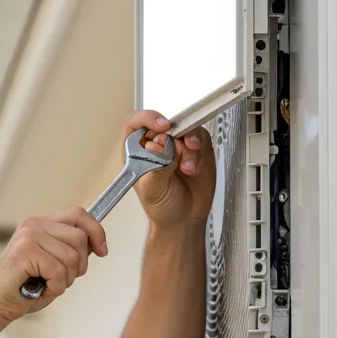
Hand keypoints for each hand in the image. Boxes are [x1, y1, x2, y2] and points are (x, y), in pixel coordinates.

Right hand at [0, 207, 107, 323]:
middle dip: (78, 265)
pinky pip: (59, 270)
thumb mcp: (54, 264)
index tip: (102, 250)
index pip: (78, 214)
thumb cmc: (23, 288)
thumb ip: (71, 250)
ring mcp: (29, 236)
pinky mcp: (26, 251)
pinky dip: (54, 287)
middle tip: (60, 279)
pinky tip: (39, 288)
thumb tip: (96, 244)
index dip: (96, 231)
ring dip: (65, 279)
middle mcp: (34, 225)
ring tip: (45, 284)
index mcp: (40, 224)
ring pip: (72, 256)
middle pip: (80, 238)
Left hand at [127, 110, 215, 226]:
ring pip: (185, 129)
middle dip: (174, 137)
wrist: (184, 218)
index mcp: (136, 150)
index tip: (162, 126)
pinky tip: (193, 167)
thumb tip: (162, 146)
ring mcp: (177, 144)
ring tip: (187, 168)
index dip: (148, 119)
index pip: (137, 122)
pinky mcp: (196, 148)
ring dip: (188, 147)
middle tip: (178, 152)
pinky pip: (199, 138)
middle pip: (165, 123)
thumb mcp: (152, 190)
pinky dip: (198, 152)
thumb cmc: (161, 205)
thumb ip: (157, 167)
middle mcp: (157, 143)